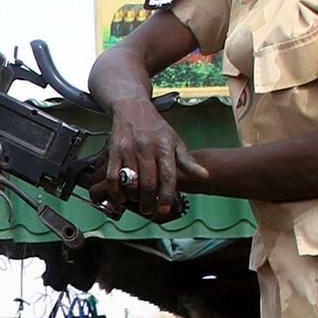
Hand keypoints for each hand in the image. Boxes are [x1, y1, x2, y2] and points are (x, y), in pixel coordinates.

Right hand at [104, 100, 208, 220]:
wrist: (132, 108)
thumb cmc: (155, 127)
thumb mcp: (175, 141)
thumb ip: (187, 161)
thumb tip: (204, 175)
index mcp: (164, 146)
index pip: (167, 176)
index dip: (165, 196)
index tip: (163, 210)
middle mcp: (146, 148)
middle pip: (148, 183)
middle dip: (149, 202)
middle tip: (150, 210)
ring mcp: (129, 150)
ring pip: (131, 182)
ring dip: (134, 198)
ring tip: (138, 202)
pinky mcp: (114, 151)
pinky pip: (113, 177)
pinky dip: (116, 191)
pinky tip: (122, 197)